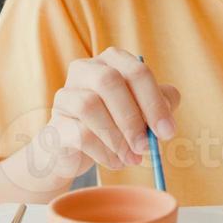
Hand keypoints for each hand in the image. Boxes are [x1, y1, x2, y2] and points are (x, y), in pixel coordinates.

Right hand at [36, 48, 180, 173]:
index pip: (137, 71)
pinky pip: (79, 133)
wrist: (76, 151)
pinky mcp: (55, 122)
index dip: (155, 102)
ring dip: (116, 137)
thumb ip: (161, 105)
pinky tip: (114, 162)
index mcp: (112, 61)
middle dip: (132, 118)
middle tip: (146, 146)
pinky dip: (103, 152)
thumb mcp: (144, 112)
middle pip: (109, 81)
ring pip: (90, 105)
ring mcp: (65, 94)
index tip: (167, 132)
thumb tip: (165, 118)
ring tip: (131, 158)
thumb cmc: (117, 125)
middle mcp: (85, 69)